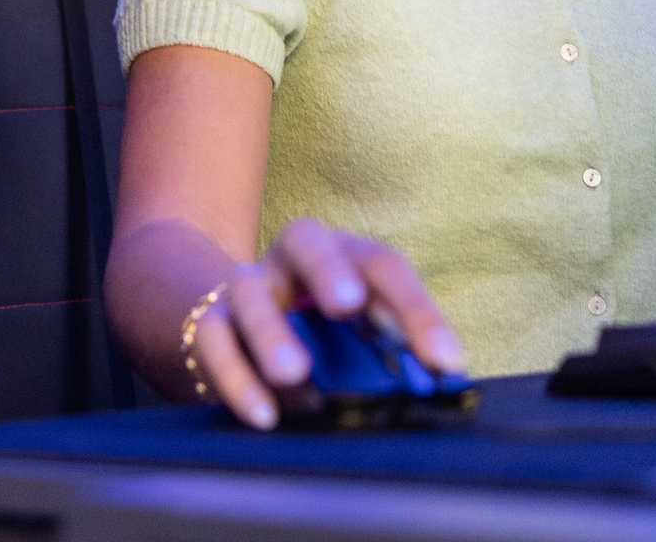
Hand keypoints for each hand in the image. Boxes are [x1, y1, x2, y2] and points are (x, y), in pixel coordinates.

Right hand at [184, 219, 462, 430]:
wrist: (240, 334)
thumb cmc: (322, 340)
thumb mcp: (361, 340)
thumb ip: (394, 355)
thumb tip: (440, 385)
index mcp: (342, 256)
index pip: (382, 266)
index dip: (416, 309)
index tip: (445, 360)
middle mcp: (291, 261)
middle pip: (306, 241)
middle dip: (328, 270)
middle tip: (347, 304)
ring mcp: (246, 288)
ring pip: (249, 291)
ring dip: (271, 330)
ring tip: (294, 373)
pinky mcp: (210, 325)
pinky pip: (214, 341)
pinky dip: (237, 378)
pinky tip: (265, 414)